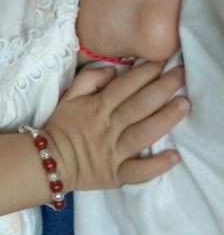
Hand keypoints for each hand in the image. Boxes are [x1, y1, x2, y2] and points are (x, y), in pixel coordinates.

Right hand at [44, 62, 188, 191]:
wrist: (50, 159)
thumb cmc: (61, 125)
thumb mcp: (68, 96)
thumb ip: (88, 79)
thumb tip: (113, 69)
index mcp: (97, 107)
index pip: (125, 86)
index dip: (144, 72)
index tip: (162, 61)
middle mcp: (108, 127)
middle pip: (139, 105)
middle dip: (162, 88)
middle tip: (182, 75)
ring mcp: (113, 152)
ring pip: (143, 134)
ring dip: (166, 119)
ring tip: (184, 105)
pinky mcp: (116, 174)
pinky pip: (138, 171)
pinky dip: (156, 165)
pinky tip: (174, 157)